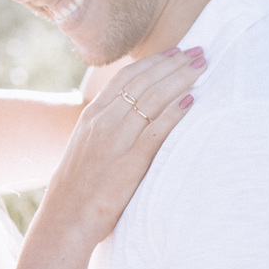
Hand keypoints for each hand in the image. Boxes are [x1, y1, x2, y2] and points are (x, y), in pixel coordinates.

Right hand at [43, 47, 206, 246]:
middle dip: (174, 63)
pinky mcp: (129, 161)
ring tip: (201, 67)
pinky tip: (192, 100)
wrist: (67, 216)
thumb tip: (132, 114)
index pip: (127, 77)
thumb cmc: (80, 186)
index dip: (154, 61)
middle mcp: (103, 121)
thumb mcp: (86, 146)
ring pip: (153, 98)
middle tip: (199, 51)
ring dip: (180, 79)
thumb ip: (106, 126)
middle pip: (144, 81)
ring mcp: (116, 139)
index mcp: (92, 115)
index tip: (176, 51)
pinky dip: (176, 111)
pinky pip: (157, 129)